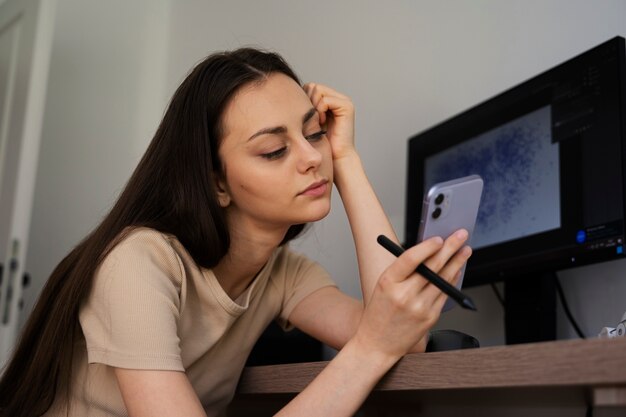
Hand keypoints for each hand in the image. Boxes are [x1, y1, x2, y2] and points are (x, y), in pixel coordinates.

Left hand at [303, 83, 355, 160]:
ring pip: (318, 90)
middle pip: (313, 86)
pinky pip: (325, 100)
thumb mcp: (309, 120)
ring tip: (318, 120)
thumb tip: (290, 93)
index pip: (309, 87)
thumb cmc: (321, 142)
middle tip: (312, 119)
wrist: (335, 156)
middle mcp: (338, 97)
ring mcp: (344, 100)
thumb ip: (305, 105)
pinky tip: (322, 122)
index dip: (304, 100)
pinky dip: (320, 110)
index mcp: (330, 99)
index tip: (307, 117)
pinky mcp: (347, 106)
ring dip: (314, 106)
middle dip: (308, 101)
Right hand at [353, 231, 471, 361]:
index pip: (410, 259)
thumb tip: (427, 251)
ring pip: (444, 280)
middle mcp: (404, 295)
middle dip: (450, 248)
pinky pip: (446, 294)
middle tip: (460, 236)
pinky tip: (457, 270)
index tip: (438, 238)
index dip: (426, 247)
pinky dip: (453, 280)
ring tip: (465, 250)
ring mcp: (419, 308)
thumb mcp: (383, 286)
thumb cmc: (379, 313)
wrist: (377, 344)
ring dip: (457, 262)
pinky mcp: (430, 317)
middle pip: (432, 267)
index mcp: (388, 283)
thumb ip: (403, 270)